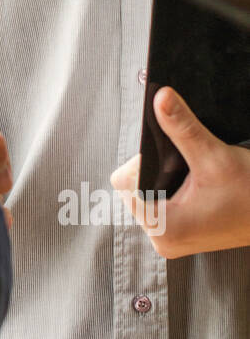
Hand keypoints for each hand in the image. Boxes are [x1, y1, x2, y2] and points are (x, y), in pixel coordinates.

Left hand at [110, 87, 249, 257]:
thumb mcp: (214, 157)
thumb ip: (183, 127)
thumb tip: (161, 98)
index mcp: (163, 228)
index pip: (124, 183)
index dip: (142, 161)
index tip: (170, 154)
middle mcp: (162, 239)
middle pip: (133, 188)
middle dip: (153, 170)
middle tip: (185, 165)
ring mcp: (171, 240)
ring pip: (147, 195)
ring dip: (163, 179)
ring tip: (192, 176)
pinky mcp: (181, 236)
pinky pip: (161, 205)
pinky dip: (172, 189)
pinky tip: (193, 185)